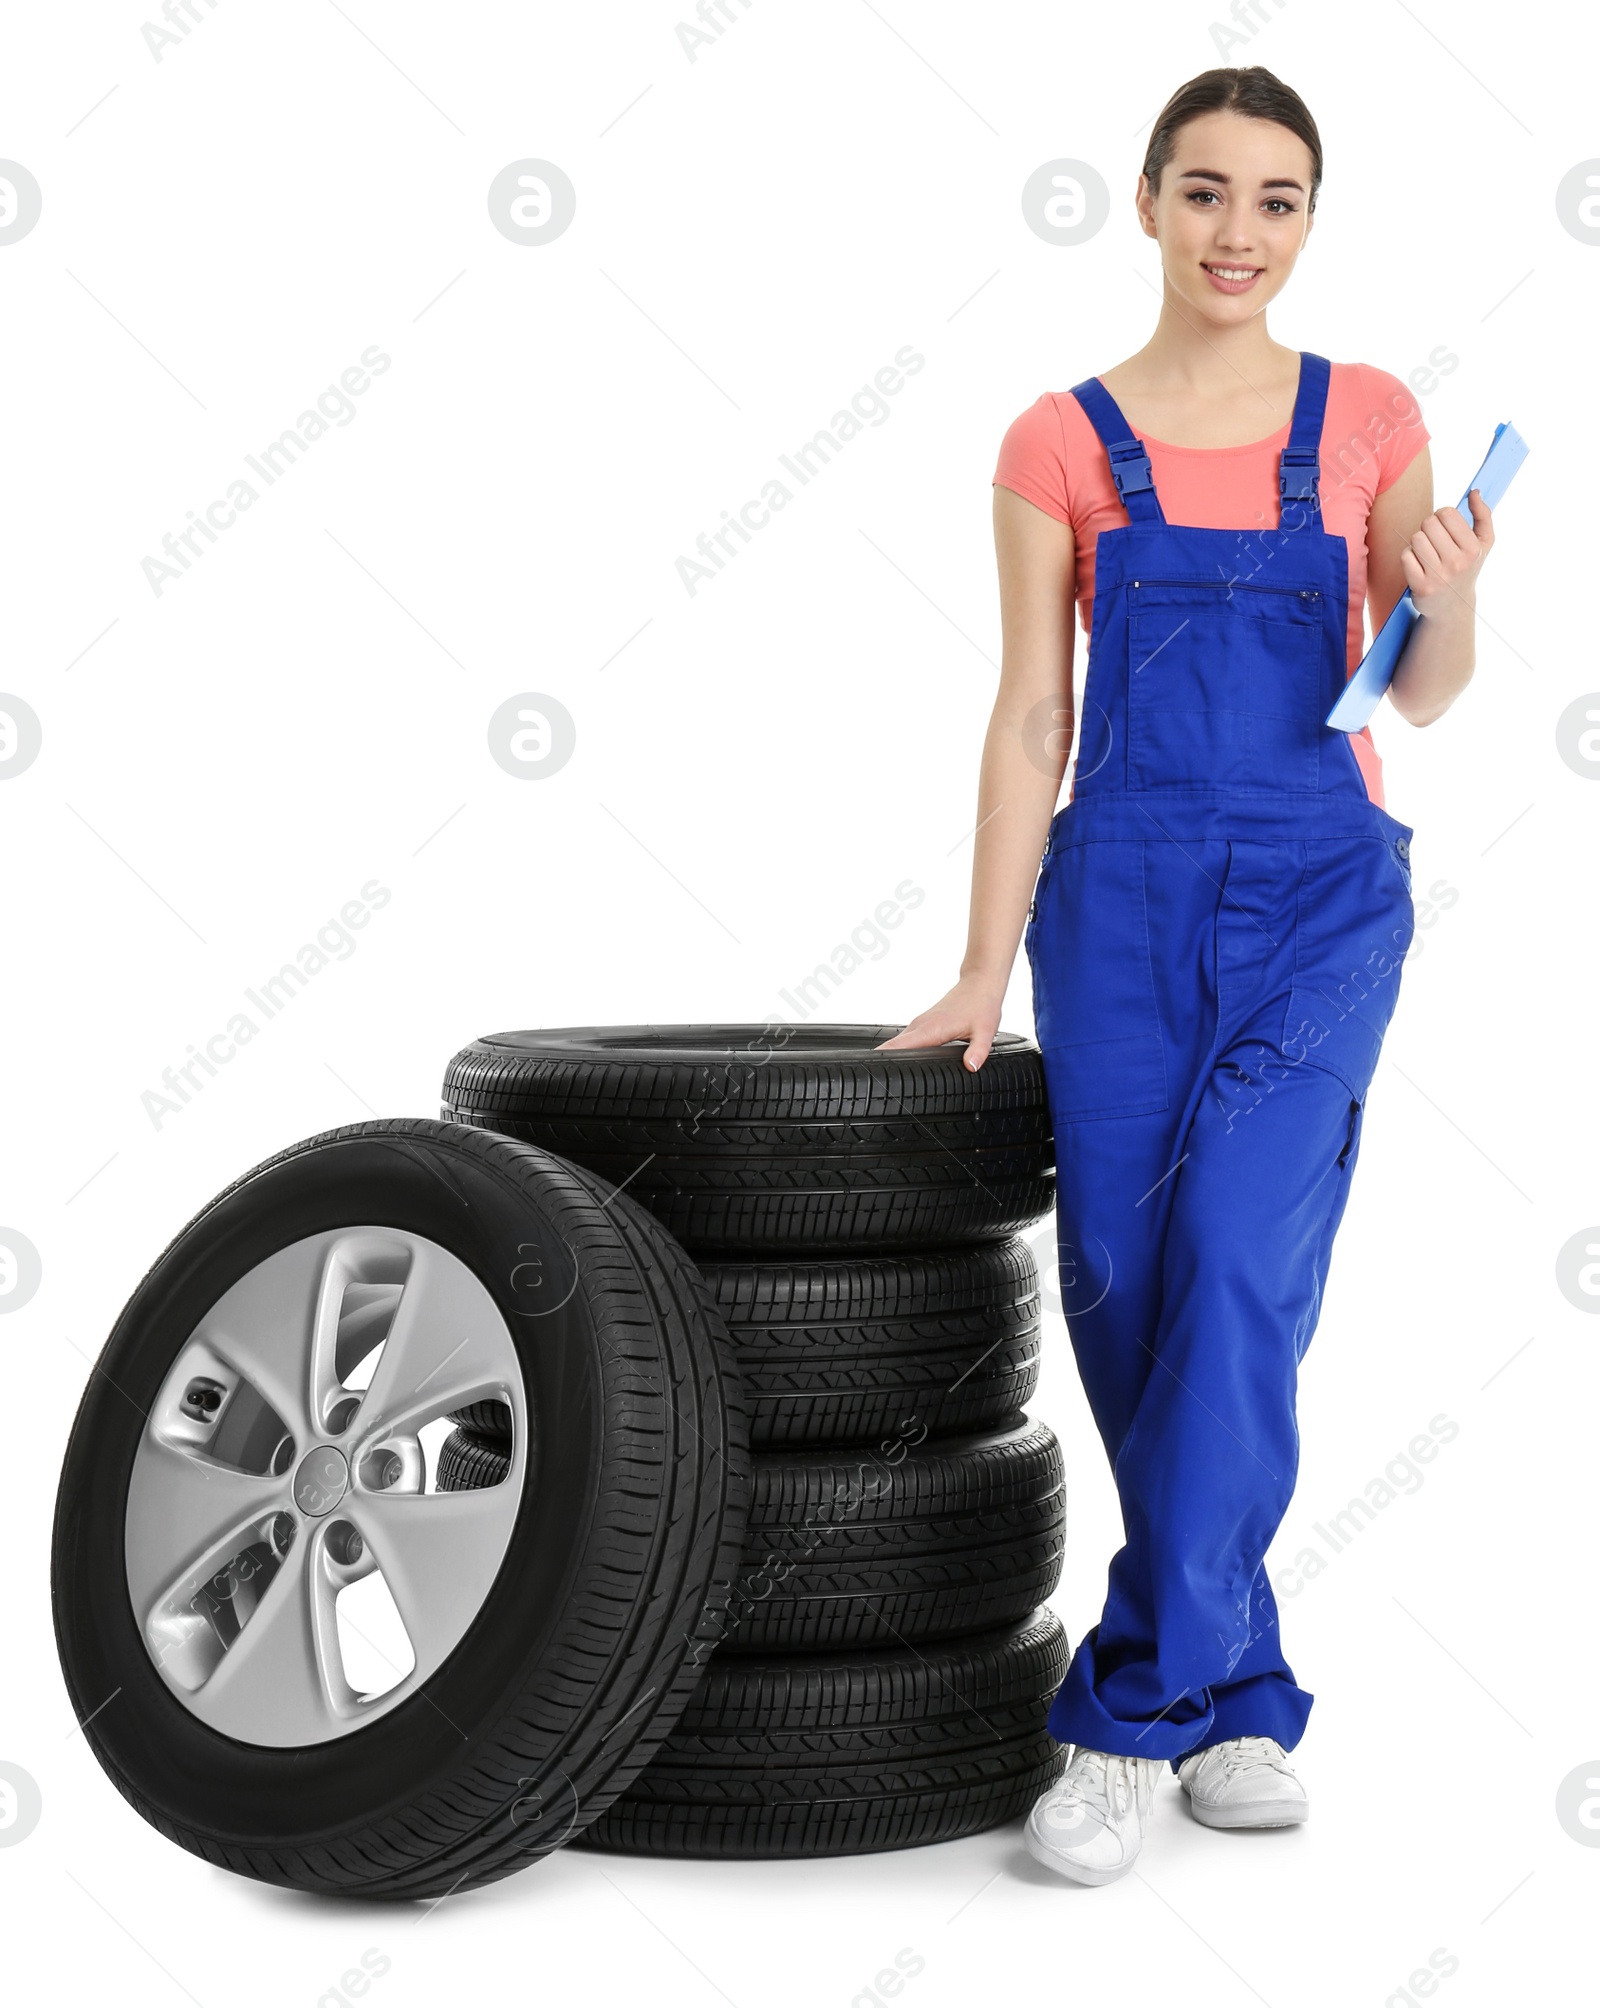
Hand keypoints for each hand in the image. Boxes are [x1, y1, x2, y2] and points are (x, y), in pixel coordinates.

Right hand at [875, 974, 1007, 1071]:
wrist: (980, 985)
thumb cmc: (981, 1005)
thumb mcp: (985, 1032)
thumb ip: (978, 1051)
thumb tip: (970, 1066)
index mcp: (932, 1028)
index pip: (900, 1046)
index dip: (885, 1058)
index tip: (877, 1072)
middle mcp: (921, 1025)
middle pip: (892, 1046)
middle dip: (884, 1062)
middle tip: (882, 1082)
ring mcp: (920, 1023)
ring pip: (897, 1042)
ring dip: (891, 1055)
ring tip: (889, 1074)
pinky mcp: (922, 1023)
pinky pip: (905, 1038)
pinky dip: (900, 1049)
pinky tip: (904, 1060)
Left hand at [1401, 488, 1493, 621]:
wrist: (1452, 606)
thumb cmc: (1467, 567)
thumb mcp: (1484, 543)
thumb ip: (1483, 515)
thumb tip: (1475, 491)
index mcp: (1473, 548)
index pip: (1447, 513)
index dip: (1441, 516)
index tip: (1444, 527)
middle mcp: (1458, 563)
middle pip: (1428, 523)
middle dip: (1428, 528)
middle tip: (1433, 540)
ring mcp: (1439, 576)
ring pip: (1416, 538)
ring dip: (1418, 542)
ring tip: (1426, 553)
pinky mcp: (1421, 587)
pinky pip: (1405, 556)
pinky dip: (1408, 557)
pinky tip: (1417, 565)